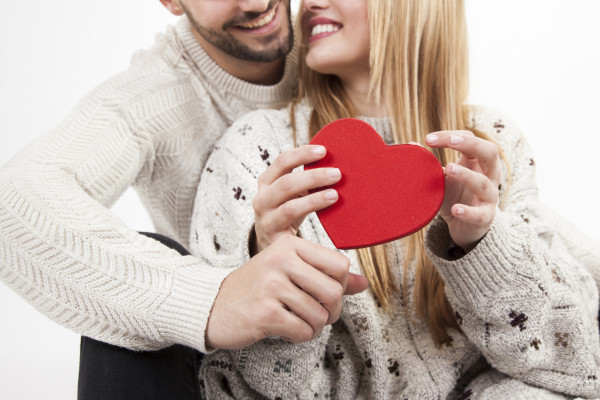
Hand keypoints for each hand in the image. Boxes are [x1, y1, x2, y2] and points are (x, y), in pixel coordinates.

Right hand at [205, 235, 368, 349]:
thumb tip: (363, 283)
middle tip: (318, 314)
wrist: (215, 304)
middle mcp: (281, 260)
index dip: (340, 285)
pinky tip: (287, 328)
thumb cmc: (258, 287)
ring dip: (314, 326)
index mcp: (290, 245)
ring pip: (320, 315)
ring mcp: (272, 286)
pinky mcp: (265, 313)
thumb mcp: (290, 271)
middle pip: (334, 292)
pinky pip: (303, 331)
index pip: (339, 264)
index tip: (325, 292)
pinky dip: (301, 336)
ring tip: (298, 320)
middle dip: (332, 311)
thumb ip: (327, 276)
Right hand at [253, 145, 341, 252]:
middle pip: (286, 183)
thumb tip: (335, 163)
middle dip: (313, 177)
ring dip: (315, 199)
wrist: (272, 244)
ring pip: (290, 206)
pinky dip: (311, 213)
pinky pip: (294, 226)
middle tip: (336, 174)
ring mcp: (266, 219)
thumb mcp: (291, 192)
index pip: (282, 161)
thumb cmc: (287, 210)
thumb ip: (305, 179)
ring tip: (335, 194)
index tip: (323, 151)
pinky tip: (327, 208)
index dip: (302, 154)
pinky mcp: (274, 237)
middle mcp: (262, 198)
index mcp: (266, 181)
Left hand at [426, 130, 500, 251]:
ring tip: (449, 168)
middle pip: (490, 152)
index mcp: (478, 162)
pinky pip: (480, 214)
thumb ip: (430, 164)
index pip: (470, 140)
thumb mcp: (442, 178)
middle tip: (451, 141)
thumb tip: (410, 146)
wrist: (465, 227)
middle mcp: (489, 176)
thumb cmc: (455, 196)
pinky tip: (455, 209)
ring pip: (483, 183)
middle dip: (471, 144)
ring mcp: (489, 196)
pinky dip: (467, 211)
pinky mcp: (486, 217)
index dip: (452, 136)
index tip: (428, 139)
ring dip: (466, 175)